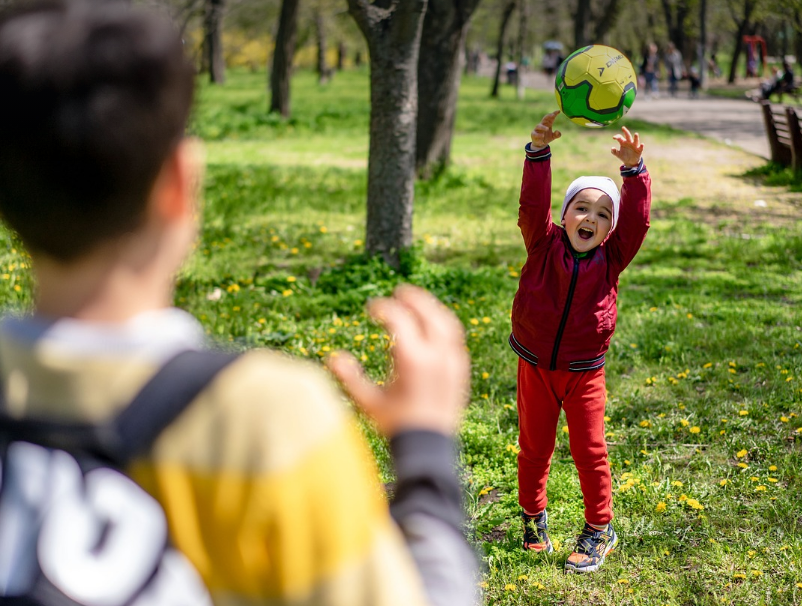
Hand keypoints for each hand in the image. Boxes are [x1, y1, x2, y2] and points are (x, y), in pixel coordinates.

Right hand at [327, 285, 469, 436]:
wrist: (430, 447)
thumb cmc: (397, 426)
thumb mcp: (369, 402)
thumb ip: (350, 378)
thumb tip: (332, 357)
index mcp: (413, 360)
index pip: (399, 319)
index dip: (383, 308)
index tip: (371, 308)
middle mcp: (437, 356)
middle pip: (428, 313)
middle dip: (413, 298)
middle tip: (399, 291)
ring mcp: (453, 361)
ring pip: (446, 322)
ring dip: (431, 308)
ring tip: (417, 303)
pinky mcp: (461, 369)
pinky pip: (455, 337)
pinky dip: (443, 324)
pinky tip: (433, 325)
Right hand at [531, 110, 561, 147]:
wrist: (539, 145)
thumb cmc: (546, 138)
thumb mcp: (553, 137)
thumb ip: (557, 135)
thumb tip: (558, 132)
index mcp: (548, 124)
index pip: (551, 118)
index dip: (554, 114)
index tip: (558, 111)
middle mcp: (542, 125)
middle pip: (545, 119)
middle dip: (548, 116)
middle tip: (553, 115)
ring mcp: (537, 129)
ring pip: (539, 126)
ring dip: (543, 127)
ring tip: (547, 129)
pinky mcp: (533, 134)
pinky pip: (535, 134)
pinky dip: (539, 135)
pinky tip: (542, 137)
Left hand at [611, 126, 643, 167]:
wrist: (630, 162)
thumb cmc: (624, 156)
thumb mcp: (618, 154)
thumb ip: (614, 152)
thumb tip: (612, 148)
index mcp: (623, 142)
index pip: (620, 138)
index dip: (617, 137)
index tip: (614, 138)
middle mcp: (629, 142)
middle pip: (628, 136)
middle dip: (626, 132)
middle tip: (623, 128)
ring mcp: (634, 145)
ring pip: (635, 140)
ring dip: (636, 137)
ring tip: (636, 134)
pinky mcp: (639, 150)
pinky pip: (640, 147)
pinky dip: (641, 146)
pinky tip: (642, 144)